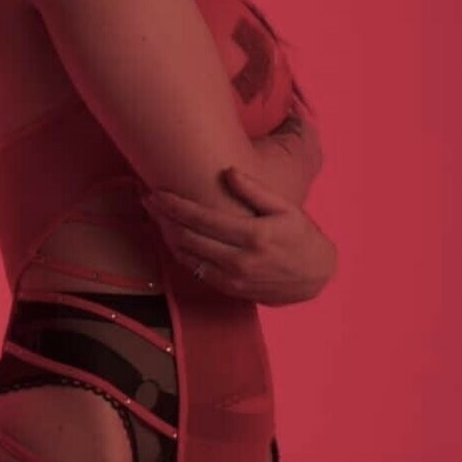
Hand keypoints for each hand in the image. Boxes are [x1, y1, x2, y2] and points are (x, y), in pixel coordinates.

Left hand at [141, 170, 336, 305]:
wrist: (314, 278)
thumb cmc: (300, 236)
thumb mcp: (286, 208)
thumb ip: (256, 190)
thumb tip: (228, 172)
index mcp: (253, 236)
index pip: (201, 218)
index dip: (174, 205)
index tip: (155, 192)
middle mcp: (239, 260)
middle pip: (187, 237)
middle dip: (163, 218)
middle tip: (147, 200)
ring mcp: (232, 278)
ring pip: (187, 256)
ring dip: (166, 235)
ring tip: (154, 216)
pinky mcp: (229, 289)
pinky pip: (196, 270)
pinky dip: (180, 253)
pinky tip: (172, 237)